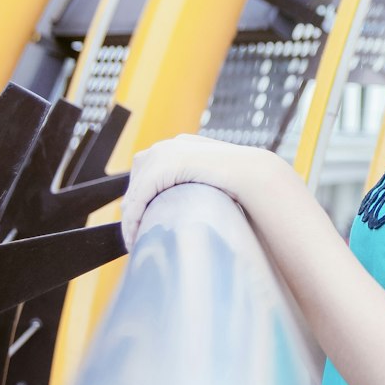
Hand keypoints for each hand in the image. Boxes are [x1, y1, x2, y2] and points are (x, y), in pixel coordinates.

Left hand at [121, 134, 270, 252]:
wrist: (252, 173)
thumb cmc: (240, 182)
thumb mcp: (211, 178)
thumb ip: (196, 182)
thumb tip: (188, 205)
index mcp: (180, 146)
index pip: (147, 170)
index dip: (140, 197)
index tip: (141, 221)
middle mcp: (168, 146)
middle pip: (137, 179)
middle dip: (134, 207)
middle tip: (135, 233)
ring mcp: (164, 153)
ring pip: (135, 190)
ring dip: (131, 217)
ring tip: (134, 239)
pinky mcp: (163, 167)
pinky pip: (139, 197)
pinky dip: (133, 219)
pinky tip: (134, 236)